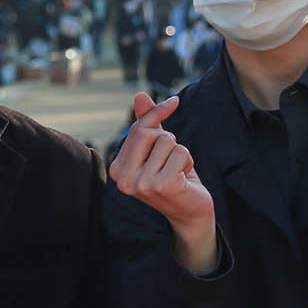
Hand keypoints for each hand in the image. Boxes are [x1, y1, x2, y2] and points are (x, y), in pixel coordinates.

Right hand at [109, 92, 216, 271]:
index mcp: (117, 169)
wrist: (190, 213)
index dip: (156, 113)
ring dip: (179, 153)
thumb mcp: (158, 150)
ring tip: (177, 171)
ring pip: (167, 142)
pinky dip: (187, 161)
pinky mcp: (162, 185)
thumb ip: (148, 124)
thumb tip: (140, 95)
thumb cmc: (173, 178)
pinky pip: (181, 152)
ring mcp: (141, 183)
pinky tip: (183, 178)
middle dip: (168, 140)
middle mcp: (124, 178)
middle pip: (150, 133)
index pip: (137, 129)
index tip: (174, 102)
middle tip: (171, 160)